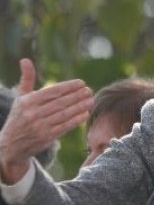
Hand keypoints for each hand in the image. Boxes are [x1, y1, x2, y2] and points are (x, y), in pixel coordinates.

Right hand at [0, 59, 93, 182]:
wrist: (11, 144)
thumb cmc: (20, 116)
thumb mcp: (20, 98)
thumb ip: (27, 79)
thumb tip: (25, 60)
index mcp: (27, 102)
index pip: (52, 92)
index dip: (68, 87)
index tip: (81, 83)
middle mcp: (33, 114)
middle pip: (60, 103)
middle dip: (77, 96)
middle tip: (89, 90)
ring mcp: (40, 126)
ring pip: (64, 114)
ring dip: (80, 107)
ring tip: (91, 100)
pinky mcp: (47, 137)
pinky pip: (65, 127)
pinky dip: (76, 120)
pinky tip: (85, 113)